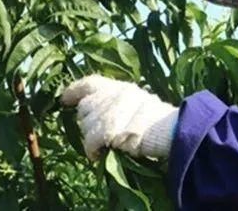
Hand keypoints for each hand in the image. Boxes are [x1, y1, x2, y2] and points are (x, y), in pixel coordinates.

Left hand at [61, 75, 178, 159]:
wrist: (173, 132)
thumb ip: (119, 104)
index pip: (92, 83)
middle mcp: (114, 94)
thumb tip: (97, 114)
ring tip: (100, 146)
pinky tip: (96, 155)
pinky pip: (90, 141)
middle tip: (97, 134)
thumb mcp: (140, 105)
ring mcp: (112, 110)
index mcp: (122, 87)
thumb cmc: (161, 124)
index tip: (64, 98)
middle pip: (86, 107)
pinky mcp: (110, 128)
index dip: (75, 90)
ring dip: (90, 138)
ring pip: (86, 125)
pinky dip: (91, 150)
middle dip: (87, 122)